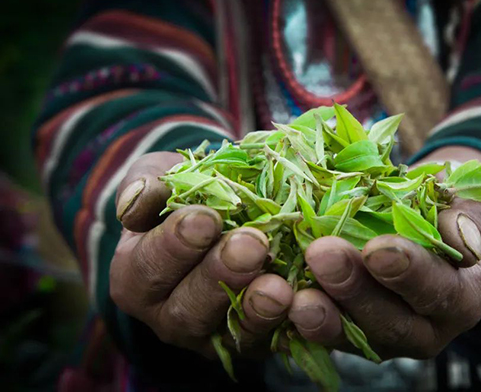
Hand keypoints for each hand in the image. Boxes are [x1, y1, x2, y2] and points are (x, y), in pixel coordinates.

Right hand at [110, 152, 293, 358]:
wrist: (225, 211)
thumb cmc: (185, 194)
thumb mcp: (161, 177)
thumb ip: (146, 184)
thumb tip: (135, 201)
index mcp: (136, 278)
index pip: (150, 267)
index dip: (175, 244)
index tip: (206, 218)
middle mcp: (169, 316)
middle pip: (189, 308)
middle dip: (221, 274)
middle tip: (252, 244)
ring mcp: (213, 334)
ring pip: (232, 333)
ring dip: (257, 309)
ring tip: (279, 285)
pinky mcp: (254, 341)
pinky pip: (272, 340)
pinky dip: (290, 324)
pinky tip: (305, 302)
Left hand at [287, 146, 480, 359]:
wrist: (425, 222)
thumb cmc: (447, 210)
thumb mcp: (467, 206)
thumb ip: (468, 223)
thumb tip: (463, 242)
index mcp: (461, 299)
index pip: (438, 291)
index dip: (409, 272)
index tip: (378, 249)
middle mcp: (424, 329)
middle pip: (391, 321)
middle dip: (354, 290)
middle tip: (322, 254)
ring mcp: (385, 338)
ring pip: (354, 336)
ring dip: (323, 316)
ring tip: (296, 295)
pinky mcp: (351, 336)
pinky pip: (326, 334)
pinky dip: (301, 321)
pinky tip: (279, 302)